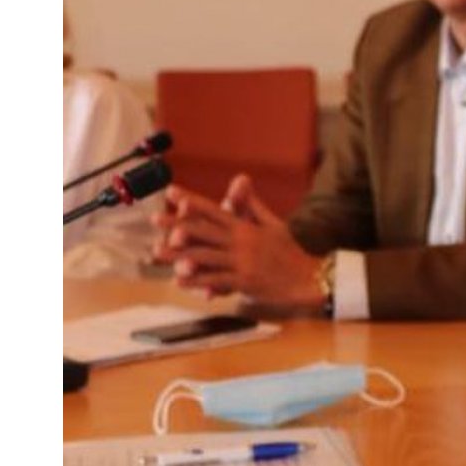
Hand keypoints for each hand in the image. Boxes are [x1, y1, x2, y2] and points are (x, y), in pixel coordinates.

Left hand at [153, 174, 322, 312]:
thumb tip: (242, 183)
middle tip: (155, 219)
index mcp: (247, 227)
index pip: (214, 210)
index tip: (172, 193)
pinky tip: (180, 281)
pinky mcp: (245, 281)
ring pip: (204, 256)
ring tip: (157, 252)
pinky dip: (197, 281)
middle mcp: (242, 241)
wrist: (311, 276)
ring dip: (178, 255)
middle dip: (176, 224)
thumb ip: (254, 206)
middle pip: (203, 231)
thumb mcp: (275, 224)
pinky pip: (216, 281)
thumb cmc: (293, 251)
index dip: (192, 201)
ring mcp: (242, 262)